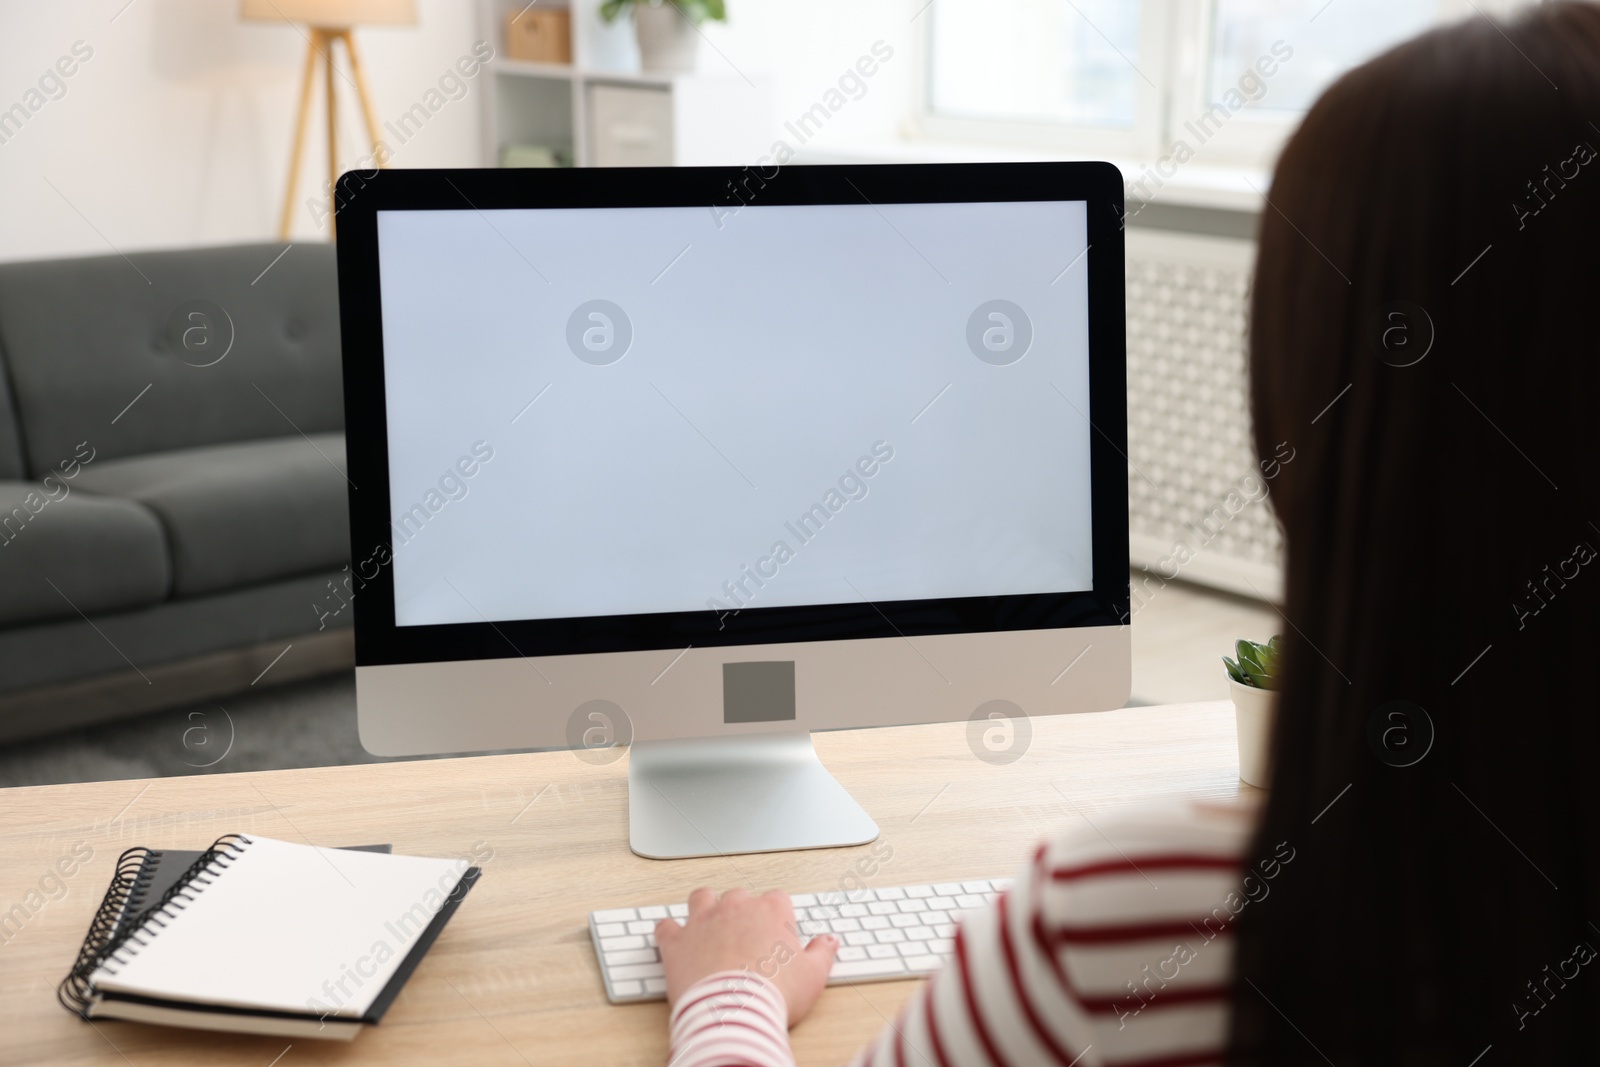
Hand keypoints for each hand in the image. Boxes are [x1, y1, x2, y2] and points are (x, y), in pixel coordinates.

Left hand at [655, 887, 837, 1024]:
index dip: (778, 917)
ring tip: (708, 924)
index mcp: (771, 911)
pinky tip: (673, 939)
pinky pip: (666, 926)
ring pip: (701, 898)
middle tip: (745, 935)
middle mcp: (736, 908)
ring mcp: (703, 922)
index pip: (777, 899)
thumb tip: (830, 941)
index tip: (778, 934)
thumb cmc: (774, 994)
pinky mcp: (677, 941)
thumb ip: (822, 952)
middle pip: (739, 896)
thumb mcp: (813, 976)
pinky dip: (669, 932)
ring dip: (704, 908)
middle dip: (741, 911)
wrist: (735, 1013)